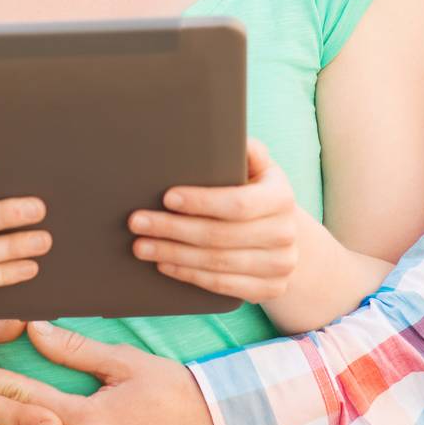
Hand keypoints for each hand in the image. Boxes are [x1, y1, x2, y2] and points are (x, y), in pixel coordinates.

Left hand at [127, 136, 297, 300]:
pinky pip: (222, 285)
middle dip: (173, 229)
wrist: (282, 234)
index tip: (167, 198)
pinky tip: (164, 264)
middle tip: (138, 222)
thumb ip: (246, 151)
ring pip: (217, 263)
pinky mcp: (270, 290)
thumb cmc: (256, 192)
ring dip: (174, 254)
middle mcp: (286, 233)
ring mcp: (281, 265)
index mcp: (282, 197)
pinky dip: (189, 275)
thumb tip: (228, 134)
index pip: (238, 203)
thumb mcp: (257, 166)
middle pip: (220, 235)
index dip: (201, 202)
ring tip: (142, 245)